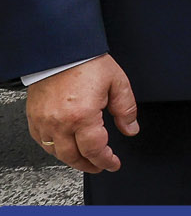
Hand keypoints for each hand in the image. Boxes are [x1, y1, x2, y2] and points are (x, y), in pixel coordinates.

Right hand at [26, 55, 137, 173]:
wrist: (61, 50)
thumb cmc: (87, 62)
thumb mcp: (117, 83)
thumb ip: (126, 109)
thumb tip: (131, 129)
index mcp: (83, 115)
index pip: (94, 150)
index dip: (106, 161)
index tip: (113, 164)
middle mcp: (60, 122)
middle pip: (73, 157)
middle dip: (89, 165)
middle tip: (99, 165)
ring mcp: (44, 121)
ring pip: (56, 152)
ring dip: (71, 159)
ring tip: (84, 158)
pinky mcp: (34, 117)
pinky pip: (41, 141)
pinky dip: (54, 148)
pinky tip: (64, 146)